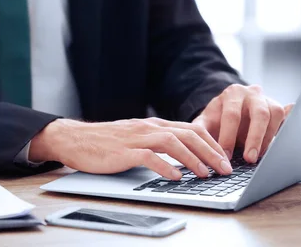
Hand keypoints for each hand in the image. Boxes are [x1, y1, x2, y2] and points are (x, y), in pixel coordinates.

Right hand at [28, 118, 231, 179]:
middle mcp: (150, 127)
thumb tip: (184, 155)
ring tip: (206, 174)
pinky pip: (149, 157)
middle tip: (225, 168)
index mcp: (156, 124)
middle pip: (188, 135)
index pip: (192, 129)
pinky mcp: (123, 151)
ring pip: (173, 143)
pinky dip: (165, 167)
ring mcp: (137, 138)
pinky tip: (176, 177)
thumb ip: (159, 142)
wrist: (75, 138)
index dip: (212, 143)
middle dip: (211, 151)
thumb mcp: (138, 137)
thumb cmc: (107, 141)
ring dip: (193, 159)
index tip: (225, 158)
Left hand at [192, 84, 292, 162]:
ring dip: (269, 138)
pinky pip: (287, 115)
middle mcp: (252, 93)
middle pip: (259, 114)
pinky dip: (290, 122)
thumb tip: (197, 148)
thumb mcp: (205, 122)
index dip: (229, 137)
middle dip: (255, 138)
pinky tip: (290, 135)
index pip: (232, 115)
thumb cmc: (217, 118)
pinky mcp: (277, 109)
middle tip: (249, 159)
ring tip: (260, 157)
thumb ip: (200, 132)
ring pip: (275, 115)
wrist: (229, 107)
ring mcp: (267, 99)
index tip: (225, 156)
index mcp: (232, 94)